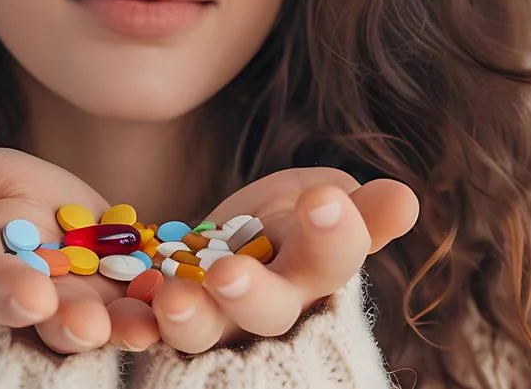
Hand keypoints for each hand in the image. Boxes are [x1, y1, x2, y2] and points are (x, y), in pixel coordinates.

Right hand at [0, 147, 163, 354]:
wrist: (97, 239)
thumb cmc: (24, 205)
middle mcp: (14, 292)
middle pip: (4, 297)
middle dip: (14, 294)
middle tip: (29, 295)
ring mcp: (65, 315)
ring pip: (63, 325)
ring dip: (75, 325)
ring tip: (89, 324)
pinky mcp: (118, 324)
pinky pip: (127, 330)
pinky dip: (138, 329)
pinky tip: (148, 327)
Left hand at [110, 168, 418, 354]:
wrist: (231, 245)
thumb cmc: (290, 221)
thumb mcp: (324, 200)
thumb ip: (362, 210)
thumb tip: (404, 199)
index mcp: (317, 269)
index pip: (335, 257)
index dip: (335, 234)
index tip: (323, 200)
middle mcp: (270, 308)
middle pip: (268, 311)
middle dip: (252, 293)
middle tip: (230, 274)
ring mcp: (215, 321)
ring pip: (204, 330)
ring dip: (188, 318)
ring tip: (170, 296)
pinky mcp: (162, 321)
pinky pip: (145, 328)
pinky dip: (134, 325)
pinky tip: (126, 313)